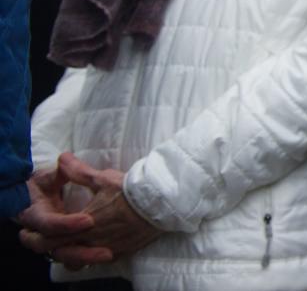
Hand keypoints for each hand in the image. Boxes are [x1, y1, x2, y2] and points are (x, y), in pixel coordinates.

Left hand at [24, 153, 160, 265]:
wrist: (162, 203)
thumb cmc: (132, 190)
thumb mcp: (104, 178)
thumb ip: (79, 172)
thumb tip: (62, 157)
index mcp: (83, 224)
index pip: (50, 237)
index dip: (38, 235)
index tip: (32, 230)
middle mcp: (92, 241)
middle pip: (60, 252)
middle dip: (50, 246)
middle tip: (43, 240)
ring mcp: (106, 249)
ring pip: (78, 261)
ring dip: (71, 254)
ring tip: (69, 244)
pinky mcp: (121, 252)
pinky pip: (98, 261)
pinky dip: (90, 256)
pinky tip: (92, 247)